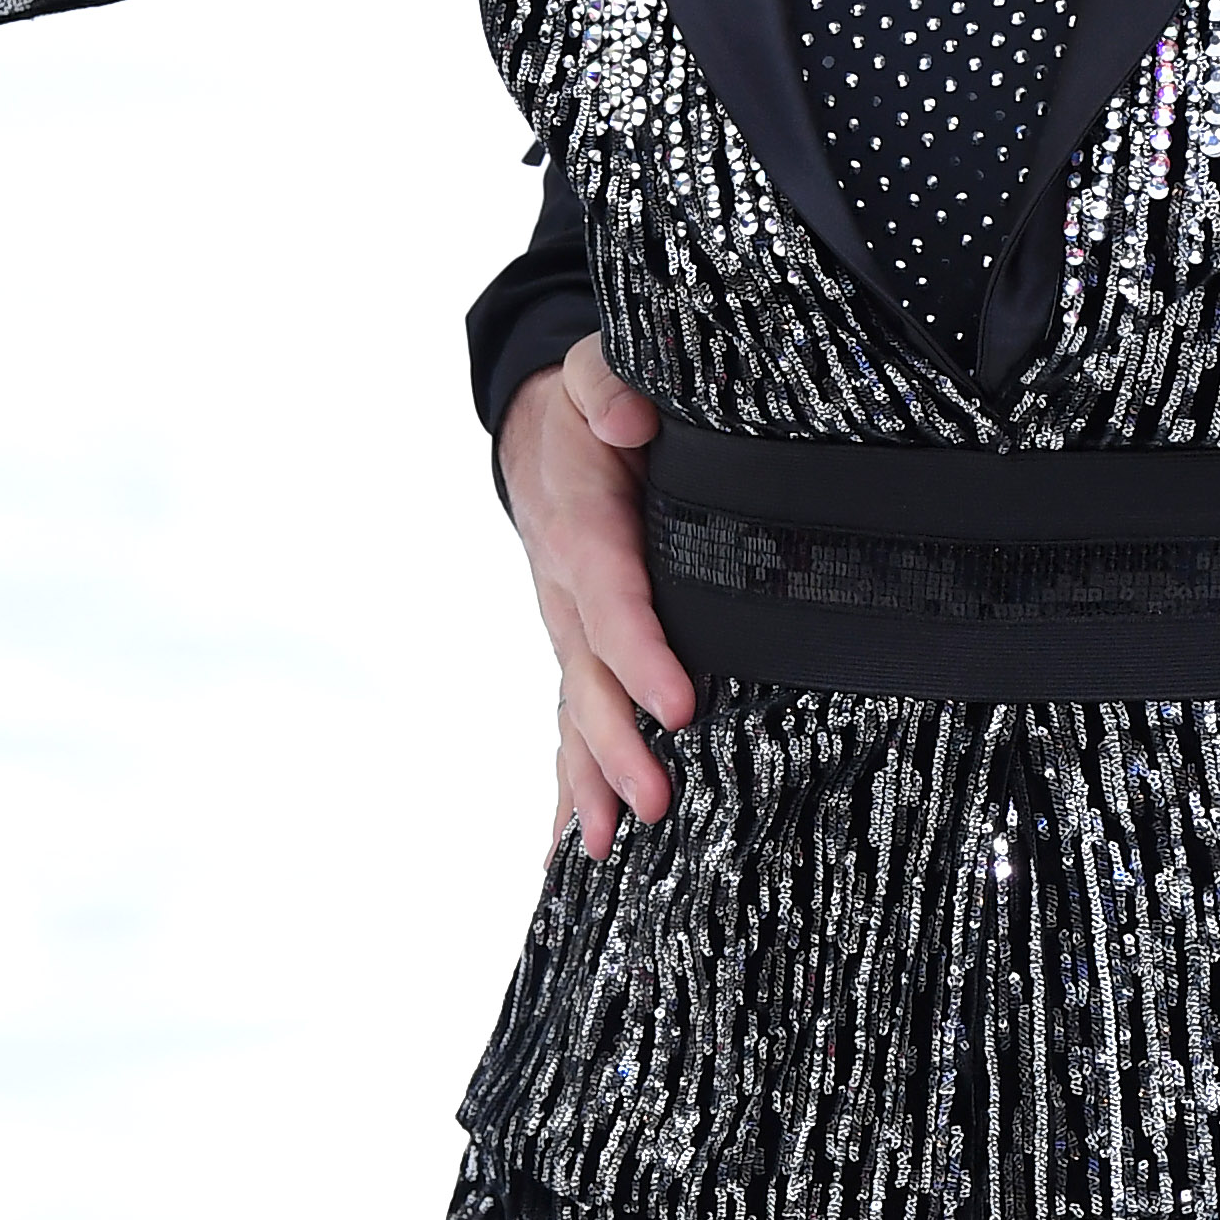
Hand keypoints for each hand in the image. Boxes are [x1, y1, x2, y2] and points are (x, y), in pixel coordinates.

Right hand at [501, 336, 694, 856]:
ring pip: (572, 709)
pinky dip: (567, 783)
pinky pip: (569, 719)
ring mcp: (566, 627)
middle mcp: (565, 589)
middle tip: (654, 803)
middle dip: (615, 744)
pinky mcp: (577, 649)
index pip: (609, 594)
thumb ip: (609, 379)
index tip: (678, 706)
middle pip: (586, 674)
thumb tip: (626, 410)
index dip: (639, 652)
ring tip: (604, 849)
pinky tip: (574, 845)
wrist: (541, 427)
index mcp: (582, 523)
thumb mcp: (596, 369)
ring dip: (586, 779)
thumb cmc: (586, 401)